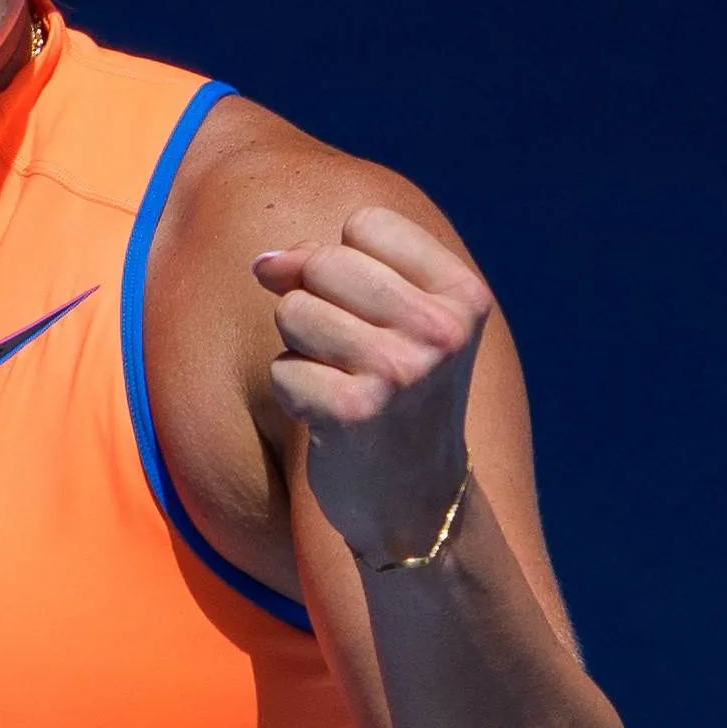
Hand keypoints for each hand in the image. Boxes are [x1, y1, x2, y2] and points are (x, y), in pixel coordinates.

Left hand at [251, 208, 491, 568]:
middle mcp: (441, 330)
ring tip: (341, 383)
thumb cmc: (397, 395)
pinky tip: (330, 420)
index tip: (368, 312)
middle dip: (312, 301)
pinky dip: (293, 393)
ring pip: (293, 310)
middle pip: (324, 262)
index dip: (344, 261)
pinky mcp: (354, 413)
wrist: (416, 503)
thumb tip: (262, 262)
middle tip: (348, 355)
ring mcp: (400, 372)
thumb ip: (334, 268)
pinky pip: (281, 369)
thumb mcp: (394, 319)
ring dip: (300, 349)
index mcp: (463, 295)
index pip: (366, 224)